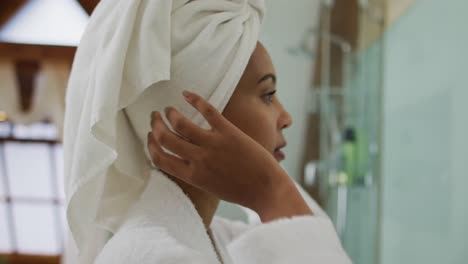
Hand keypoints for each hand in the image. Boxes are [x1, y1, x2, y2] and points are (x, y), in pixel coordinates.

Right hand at [148, 91, 311, 220]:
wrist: (266, 189)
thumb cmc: (241, 192)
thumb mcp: (211, 188)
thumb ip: (195, 174)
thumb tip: (184, 161)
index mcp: (192, 176)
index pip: (160, 159)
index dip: (151, 146)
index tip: (150, 137)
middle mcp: (198, 160)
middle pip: (166, 138)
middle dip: (156, 125)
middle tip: (154, 117)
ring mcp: (213, 144)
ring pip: (181, 123)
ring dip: (170, 113)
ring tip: (168, 108)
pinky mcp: (228, 132)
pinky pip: (207, 111)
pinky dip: (194, 99)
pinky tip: (186, 94)